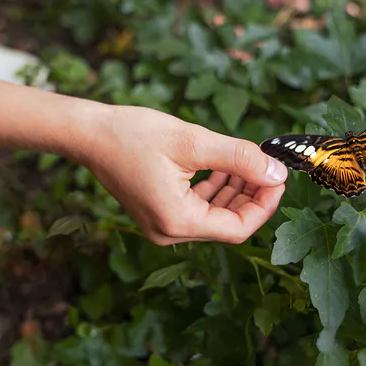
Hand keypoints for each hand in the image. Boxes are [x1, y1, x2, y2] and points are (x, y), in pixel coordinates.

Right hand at [84, 105, 287, 244]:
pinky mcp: (157, 212)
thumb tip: (277, 172)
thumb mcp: (193, 142)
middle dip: (252, 194)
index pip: (239, 228)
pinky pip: (196, 208)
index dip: (264, 204)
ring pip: (213, 214)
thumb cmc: (132, 134)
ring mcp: (161, 225)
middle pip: (227, 223)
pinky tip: (224, 165)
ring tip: (247, 160)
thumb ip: (239, 158)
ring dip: (234, 189)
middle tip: (267, 164)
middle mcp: (169, 232)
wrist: (88, 134)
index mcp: (177, 221)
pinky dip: (214, 188)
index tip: (278, 176)